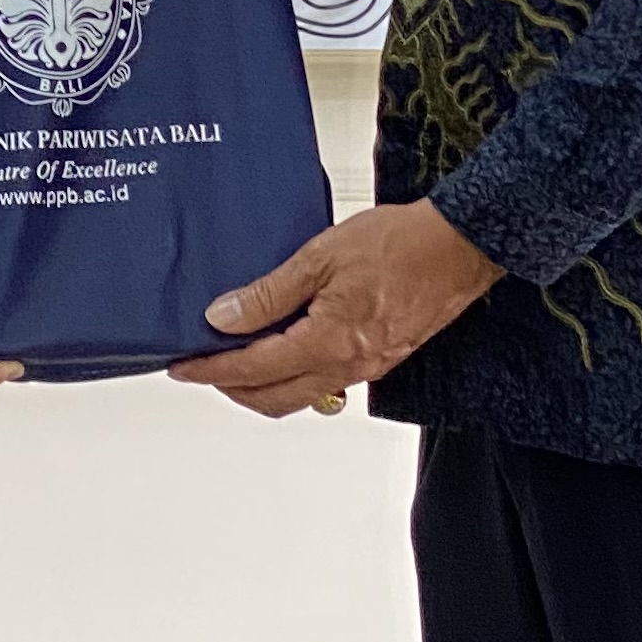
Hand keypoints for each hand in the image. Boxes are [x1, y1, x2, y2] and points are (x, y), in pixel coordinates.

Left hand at [166, 200, 499, 417]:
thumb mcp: (320, 256)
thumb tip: (225, 316)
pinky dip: (295, 373)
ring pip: (300, 394)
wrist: (457, 248)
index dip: (213, 370)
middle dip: (233, 388)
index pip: (254, 369)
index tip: (184, 368)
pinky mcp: (380, 359)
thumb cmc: (399, 243)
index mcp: (329, 342)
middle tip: (204, 367)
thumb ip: (270, 292)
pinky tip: (286, 345)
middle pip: (274, 398)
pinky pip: (326, 381)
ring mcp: (366, 367)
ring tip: (237, 355)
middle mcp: (348, 366)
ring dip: (264, 384)